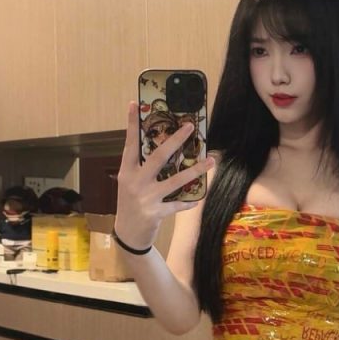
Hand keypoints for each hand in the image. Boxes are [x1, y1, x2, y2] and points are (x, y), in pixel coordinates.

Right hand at [115, 101, 213, 249]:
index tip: (133, 104)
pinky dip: (189, 201)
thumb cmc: (131, 204)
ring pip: (175, 180)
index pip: (129, 144)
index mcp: (127, 172)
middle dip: (175, 140)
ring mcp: (146, 198)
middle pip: (158, 157)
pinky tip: (199, 198)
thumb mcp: (130, 184)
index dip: (131, 124)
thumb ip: (142, 168)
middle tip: (189, 127)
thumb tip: (164, 148)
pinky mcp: (156, 213)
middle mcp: (135, 182)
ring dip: (196, 170)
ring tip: (211, 160)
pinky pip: (178, 204)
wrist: (128, 235)